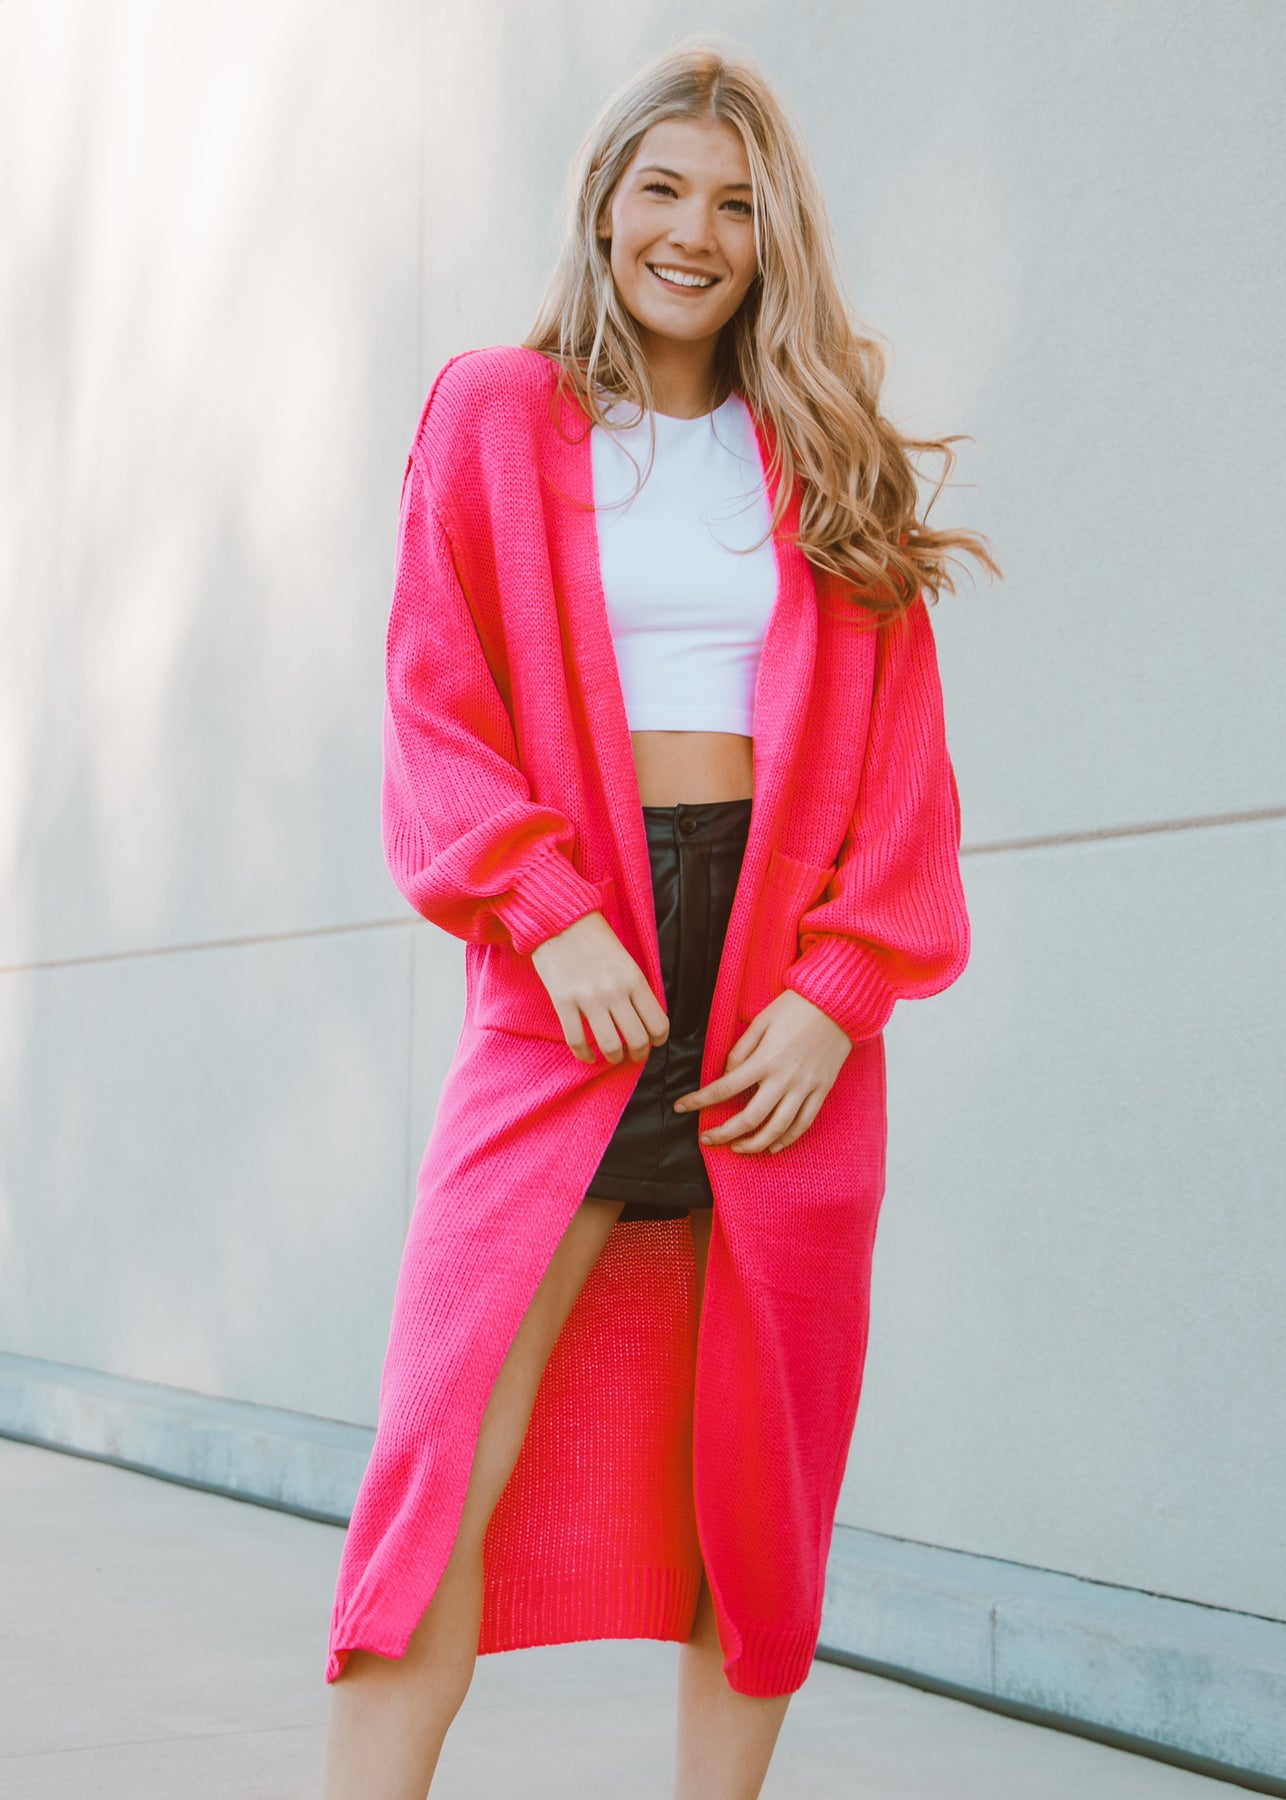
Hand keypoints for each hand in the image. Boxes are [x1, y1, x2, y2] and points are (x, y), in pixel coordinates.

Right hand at [530, 910, 669, 1064]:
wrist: (559, 919)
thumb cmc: (594, 938)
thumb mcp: (625, 959)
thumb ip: (636, 987)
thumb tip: (644, 1018)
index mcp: (634, 979)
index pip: (658, 1023)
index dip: (658, 1040)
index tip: (653, 1042)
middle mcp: (615, 991)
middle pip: (637, 1040)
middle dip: (639, 1054)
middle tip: (634, 1055)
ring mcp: (588, 998)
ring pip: (610, 1045)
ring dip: (614, 1058)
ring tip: (612, 1056)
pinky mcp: (563, 1002)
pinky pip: (577, 1041)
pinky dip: (584, 1055)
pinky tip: (588, 1056)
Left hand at [674, 988, 851, 1152]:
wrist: (837, 1004)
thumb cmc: (796, 1008)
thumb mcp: (760, 1021)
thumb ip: (740, 1051)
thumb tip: (727, 1075)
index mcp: (765, 1059)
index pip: (725, 1088)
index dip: (700, 1101)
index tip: (682, 1107)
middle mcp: (784, 1079)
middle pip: (750, 1118)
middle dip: (724, 1133)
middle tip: (707, 1139)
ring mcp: (805, 1087)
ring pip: (777, 1129)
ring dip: (754, 1144)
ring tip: (737, 1148)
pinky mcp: (821, 1090)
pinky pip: (803, 1123)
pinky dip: (787, 1139)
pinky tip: (773, 1146)